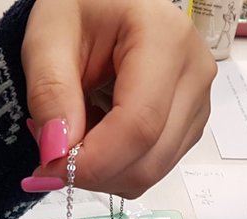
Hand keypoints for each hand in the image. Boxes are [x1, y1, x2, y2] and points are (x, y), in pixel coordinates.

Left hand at [21, 0, 213, 196]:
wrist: (105, 3)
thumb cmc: (79, 8)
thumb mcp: (47, 37)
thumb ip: (50, 93)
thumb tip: (59, 152)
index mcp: (164, 38)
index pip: (139, 124)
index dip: (94, 161)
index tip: (49, 169)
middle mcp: (194, 72)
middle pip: (151, 157)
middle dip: (96, 172)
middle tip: (52, 157)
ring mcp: (199, 100)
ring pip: (154, 168)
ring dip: (106, 170)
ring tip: (76, 133)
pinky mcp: (192, 121)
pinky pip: (156, 164)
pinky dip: (119, 165)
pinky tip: (98, 134)